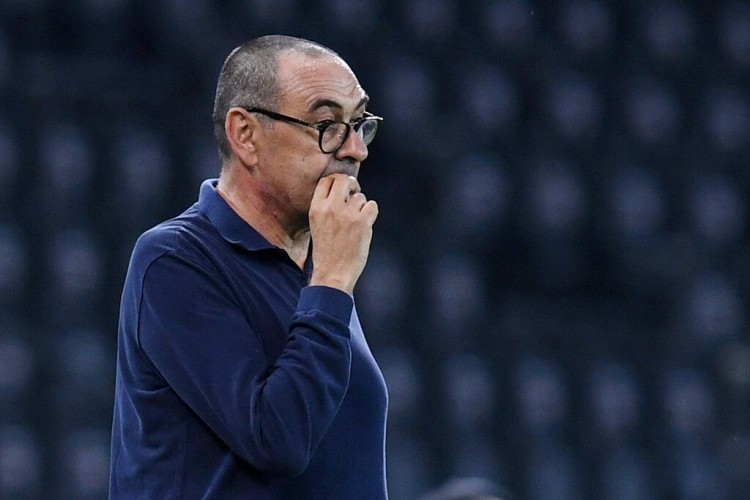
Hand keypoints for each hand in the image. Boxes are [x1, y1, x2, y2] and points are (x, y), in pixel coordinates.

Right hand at [308, 174, 377, 295]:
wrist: (333, 273)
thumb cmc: (326, 251)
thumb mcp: (317, 225)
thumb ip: (327, 207)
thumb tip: (346, 190)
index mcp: (316, 208)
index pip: (326, 180)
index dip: (337, 181)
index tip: (342, 189)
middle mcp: (331, 208)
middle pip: (344, 180)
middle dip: (352, 184)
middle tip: (354, 194)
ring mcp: (347, 214)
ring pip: (360, 196)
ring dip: (361, 206)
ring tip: (355, 223)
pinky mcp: (362, 222)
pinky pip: (372, 205)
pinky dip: (371, 213)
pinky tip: (365, 224)